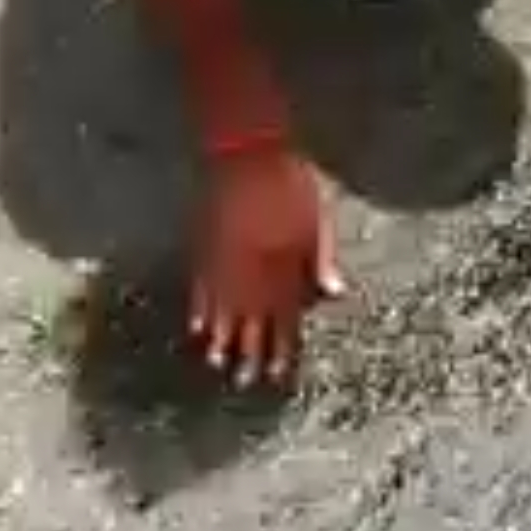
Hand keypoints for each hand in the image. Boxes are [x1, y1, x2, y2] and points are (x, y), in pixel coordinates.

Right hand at [192, 148, 343, 386]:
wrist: (247, 147)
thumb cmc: (290, 177)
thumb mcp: (317, 214)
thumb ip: (321, 257)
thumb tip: (334, 294)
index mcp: (283, 258)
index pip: (284, 311)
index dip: (282, 343)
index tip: (278, 373)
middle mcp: (253, 263)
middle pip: (252, 314)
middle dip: (250, 351)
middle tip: (245, 383)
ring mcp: (226, 255)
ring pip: (224, 305)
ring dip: (222, 336)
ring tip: (218, 365)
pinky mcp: (206, 242)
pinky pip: (202, 282)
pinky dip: (200, 307)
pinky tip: (197, 327)